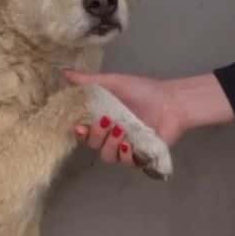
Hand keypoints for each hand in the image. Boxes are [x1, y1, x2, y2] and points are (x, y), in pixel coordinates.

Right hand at [64, 71, 232, 174]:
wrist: (171, 101)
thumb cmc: (143, 91)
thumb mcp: (113, 82)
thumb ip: (88, 81)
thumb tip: (63, 72)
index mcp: (102, 120)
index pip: (83, 132)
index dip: (79, 132)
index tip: (79, 126)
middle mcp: (111, 136)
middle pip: (93, 145)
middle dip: (96, 135)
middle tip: (107, 121)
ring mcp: (125, 147)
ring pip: (108, 156)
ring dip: (111, 144)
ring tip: (121, 130)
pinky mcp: (140, 157)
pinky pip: (127, 163)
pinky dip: (126, 154)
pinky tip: (130, 143)